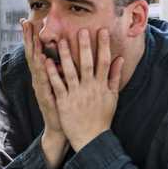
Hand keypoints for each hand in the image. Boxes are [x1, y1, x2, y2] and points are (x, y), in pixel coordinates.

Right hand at [21, 19, 64, 136]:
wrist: (59, 127)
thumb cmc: (63, 105)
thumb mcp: (61, 84)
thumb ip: (60, 69)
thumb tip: (61, 54)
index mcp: (43, 74)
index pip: (36, 51)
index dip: (31, 37)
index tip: (28, 21)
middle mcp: (38, 78)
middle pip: (32, 54)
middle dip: (28, 38)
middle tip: (24, 22)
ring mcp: (40, 87)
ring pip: (35, 65)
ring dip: (34, 49)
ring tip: (32, 36)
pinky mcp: (45, 95)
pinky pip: (44, 79)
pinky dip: (42, 69)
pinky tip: (42, 59)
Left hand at [43, 29, 123, 151]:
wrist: (91, 138)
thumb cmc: (102, 117)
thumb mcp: (112, 97)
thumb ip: (114, 76)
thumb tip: (120, 59)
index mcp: (102, 85)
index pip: (104, 61)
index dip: (103, 46)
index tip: (102, 31)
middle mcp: (90, 88)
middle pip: (88, 63)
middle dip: (85, 46)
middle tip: (81, 30)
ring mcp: (77, 94)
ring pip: (71, 71)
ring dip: (66, 56)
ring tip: (61, 41)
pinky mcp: (64, 102)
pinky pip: (58, 85)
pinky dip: (53, 73)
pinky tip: (47, 61)